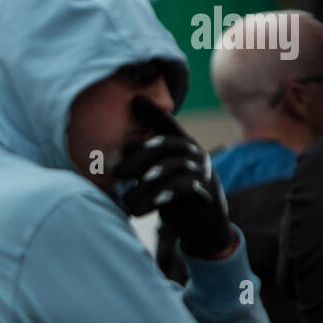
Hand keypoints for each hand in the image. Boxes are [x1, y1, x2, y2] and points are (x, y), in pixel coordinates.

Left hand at [114, 96, 233, 258]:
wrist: (203, 223)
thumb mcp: (158, 173)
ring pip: (170, 170)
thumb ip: (143, 159)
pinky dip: (158, 197)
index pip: (167, 124)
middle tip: (116, 173)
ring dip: (143, 187)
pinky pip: (181, 190)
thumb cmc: (174, 192)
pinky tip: (139, 209)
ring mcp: (202, 172)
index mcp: (182, 144)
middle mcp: (194, 154)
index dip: (153, 111)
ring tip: (126, 202)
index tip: (134, 100)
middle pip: (165, 145)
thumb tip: (122, 145)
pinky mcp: (205, 193)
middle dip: (138, 157)